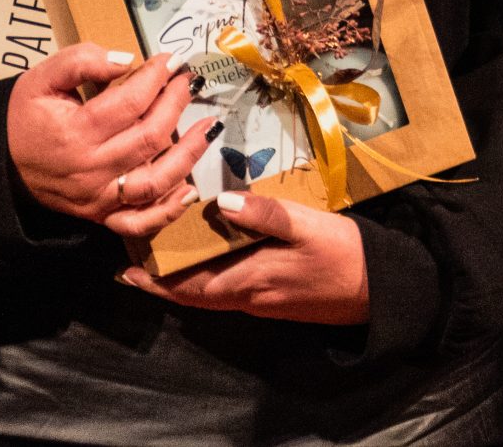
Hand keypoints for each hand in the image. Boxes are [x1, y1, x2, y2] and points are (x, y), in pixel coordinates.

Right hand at [6, 44, 217, 239]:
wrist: (1, 165)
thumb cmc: (26, 117)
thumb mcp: (41, 79)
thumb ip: (80, 62)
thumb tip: (126, 59)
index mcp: (74, 132)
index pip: (129, 103)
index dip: (156, 78)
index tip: (172, 61)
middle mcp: (90, 169)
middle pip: (149, 138)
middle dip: (176, 105)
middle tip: (189, 82)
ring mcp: (98, 197)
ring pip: (154, 182)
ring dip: (188, 154)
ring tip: (208, 126)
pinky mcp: (102, 215)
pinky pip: (139, 221)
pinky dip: (168, 210)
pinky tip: (190, 189)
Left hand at [118, 191, 371, 324]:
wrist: (378, 291)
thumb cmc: (343, 254)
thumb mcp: (308, 226)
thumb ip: (265, 215)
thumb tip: (221, 202)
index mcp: (249, 278)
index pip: (188, 283)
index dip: (154, 278)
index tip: (124, 266)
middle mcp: (247, 296)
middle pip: (191, 293)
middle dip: (159, 280)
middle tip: (131, 260)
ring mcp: (260, 300)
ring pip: (207, 295)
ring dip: (179, 282)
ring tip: (157, 263)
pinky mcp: (273, 298)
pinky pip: (225, 292)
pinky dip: (204, 281)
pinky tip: (205, 264)